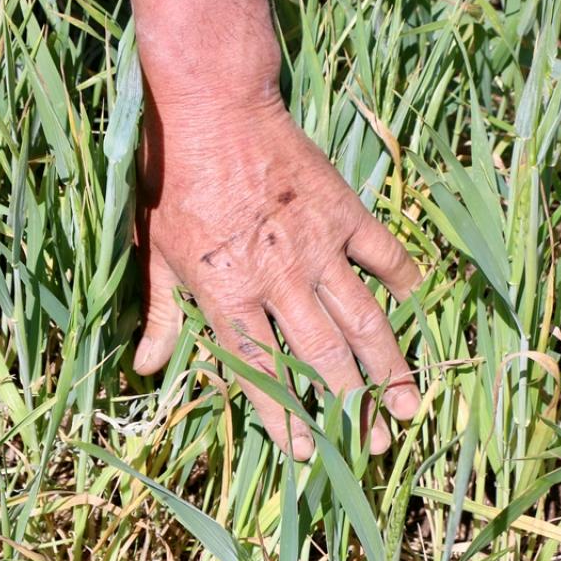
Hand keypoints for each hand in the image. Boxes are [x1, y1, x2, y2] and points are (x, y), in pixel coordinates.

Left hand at [133, 91, 421, 459]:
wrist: (213, 107)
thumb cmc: (173, 179)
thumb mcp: (154, 250)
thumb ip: (160, 313)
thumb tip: (145, 369)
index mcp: (227, 292)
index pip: (261, 369)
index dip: (285, 415)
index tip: (306, 453)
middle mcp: (277, 278)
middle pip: (322, 356)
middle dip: (350, 406)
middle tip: (375, 444)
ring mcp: (317, 246)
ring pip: (361, 319)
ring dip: (387, 366)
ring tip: (407, 405)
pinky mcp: (343, 211)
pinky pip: (383, 253)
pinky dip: (402, 279)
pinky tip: (414, 304)